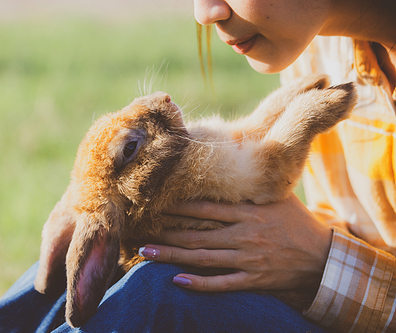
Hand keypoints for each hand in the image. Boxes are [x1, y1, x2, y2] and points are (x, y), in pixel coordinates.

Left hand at [139, 194, 331, 292]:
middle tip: (139, 232)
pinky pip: (222, 283)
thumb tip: (235, 155)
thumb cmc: (296, 221)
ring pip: (203, 257)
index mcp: (249, 211)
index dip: (178, 206)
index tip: (155, 203)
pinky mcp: (253, 279)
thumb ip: (255, 181)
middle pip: (197, 233)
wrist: (322, 257)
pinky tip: (177, 280)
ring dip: (172, 255)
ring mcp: (248, 258)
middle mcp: (245, 234)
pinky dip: (200, 283)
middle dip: (166, 232)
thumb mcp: (279, 195)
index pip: (206, 208)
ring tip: (146, 253)